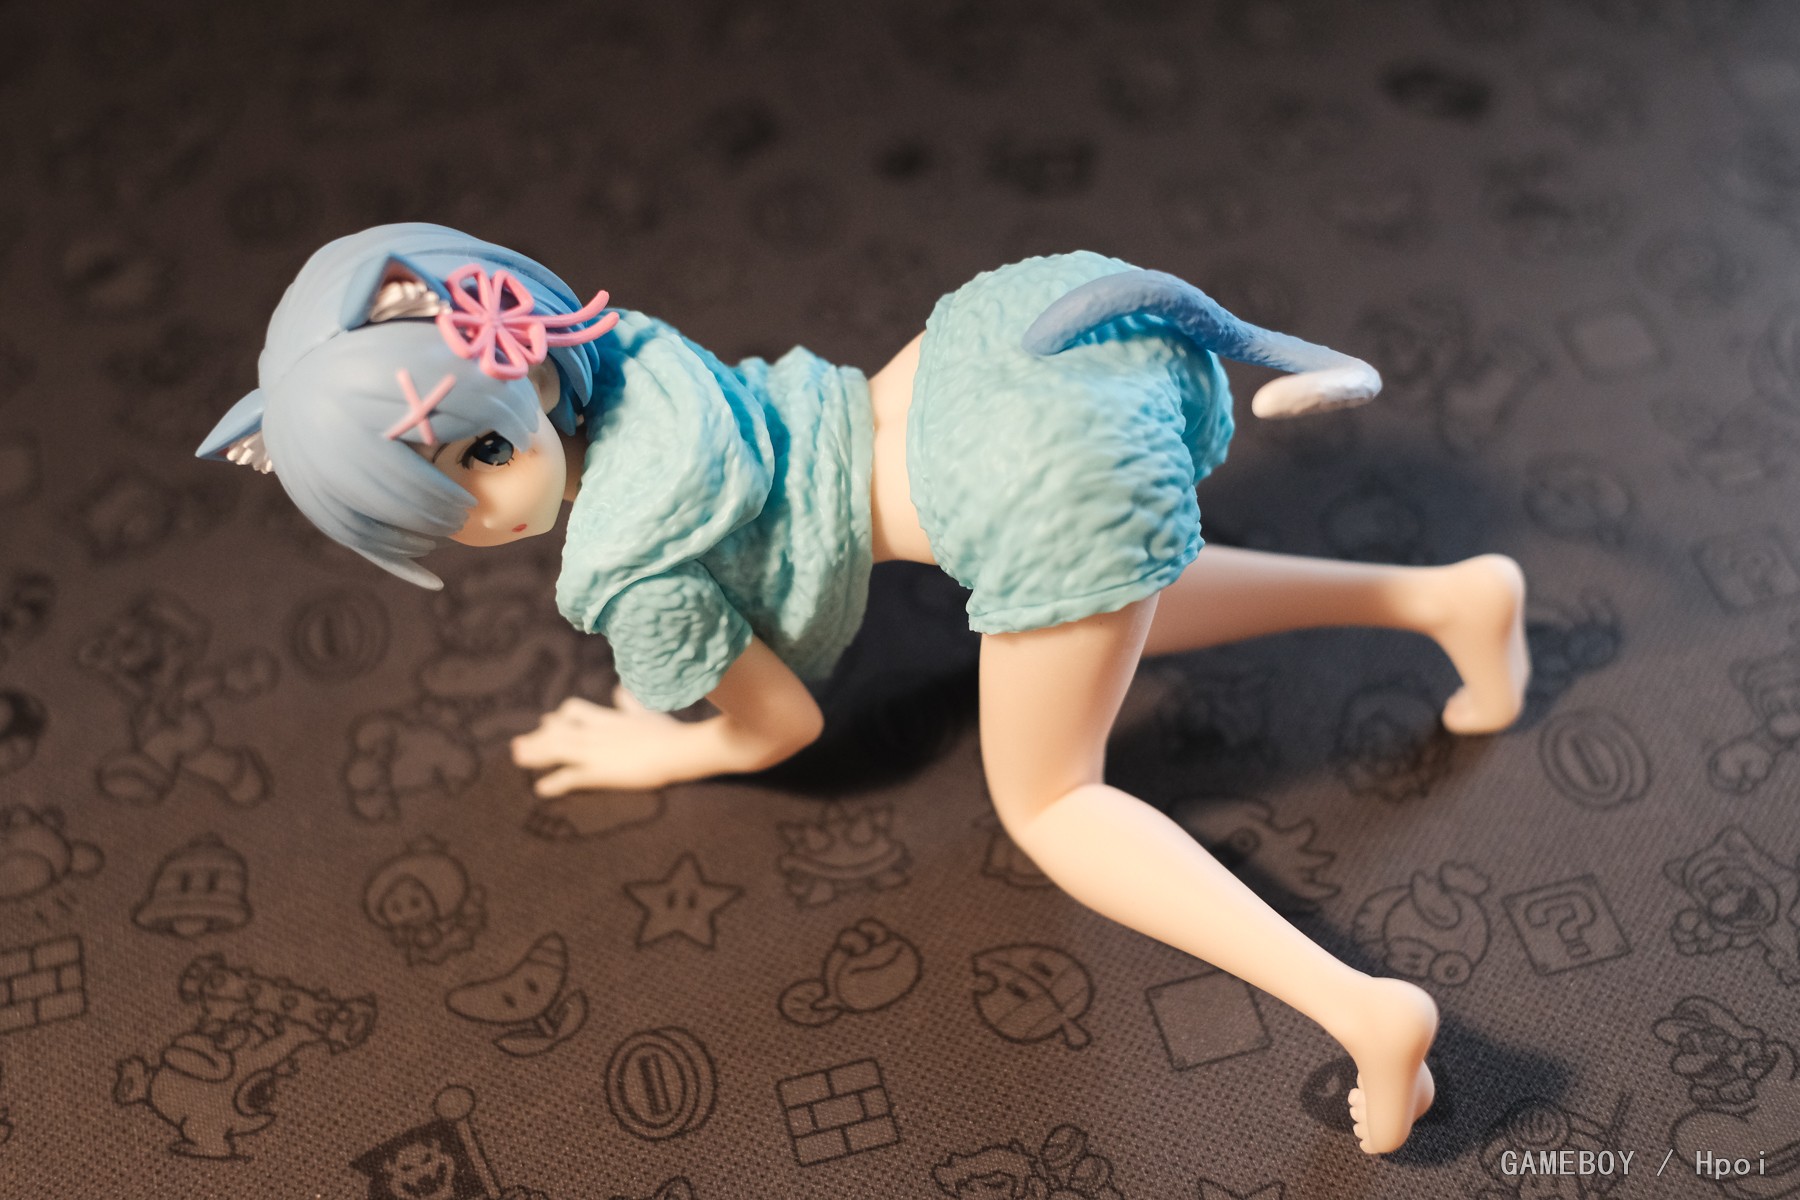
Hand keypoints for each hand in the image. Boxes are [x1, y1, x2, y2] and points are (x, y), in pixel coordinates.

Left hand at [511, 688, 702, 793]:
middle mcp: (594, 733)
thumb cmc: (667, 731)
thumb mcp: (646, 712)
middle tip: (518, 745)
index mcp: (606, 718)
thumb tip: (619, 689)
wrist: (676, 749)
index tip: (547, 721)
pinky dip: (553, 783)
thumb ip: (629, 702)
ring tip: (518, 758)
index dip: (558, 717)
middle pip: (556, 731)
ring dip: (534, 754)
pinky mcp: (599, 772)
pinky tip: (540, 789)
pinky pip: (569, 776)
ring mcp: (594, 752)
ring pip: (555, 750)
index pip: (573, 710)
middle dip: (536, 738)